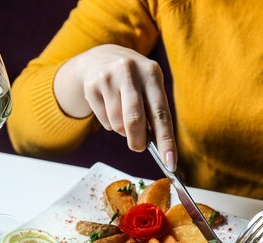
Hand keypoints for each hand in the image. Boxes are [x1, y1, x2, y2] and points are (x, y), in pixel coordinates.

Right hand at [55, 44, 176, 169]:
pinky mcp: (92, 86)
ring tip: (123, 116)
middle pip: (135, 120)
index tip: (170, 164)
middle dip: (138, 141)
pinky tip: (110, 109)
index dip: (166, 141)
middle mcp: (130, 72)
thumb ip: (154, 112)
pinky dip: (110, 124)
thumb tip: (158, 147)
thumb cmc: (134, 81)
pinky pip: (104, 121)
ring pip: (118, 123)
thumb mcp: (149, 86)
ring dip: (122, 130)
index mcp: (152, 73)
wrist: (101, 58)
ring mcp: (108, 78)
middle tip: (138, 147)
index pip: (161, 114)